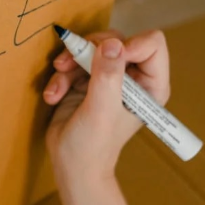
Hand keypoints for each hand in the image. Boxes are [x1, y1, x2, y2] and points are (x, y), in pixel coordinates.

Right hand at [43, 30, 170, 178]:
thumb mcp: (102, 109)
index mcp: (150, 85)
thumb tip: (112, 43)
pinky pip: (73, 62)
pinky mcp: (87, 81)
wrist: (71, 165)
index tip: (104, 57)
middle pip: (116, 40)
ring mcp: (108, 78)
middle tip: (68, 63)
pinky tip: (53, 96)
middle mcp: (133, 78)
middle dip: (89, 50)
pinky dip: (60, 77)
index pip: (152, 44)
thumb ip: (108, 75)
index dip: (128, 45)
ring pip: (91, 48)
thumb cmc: (93, 146)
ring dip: (69, 65)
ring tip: (56, 87)